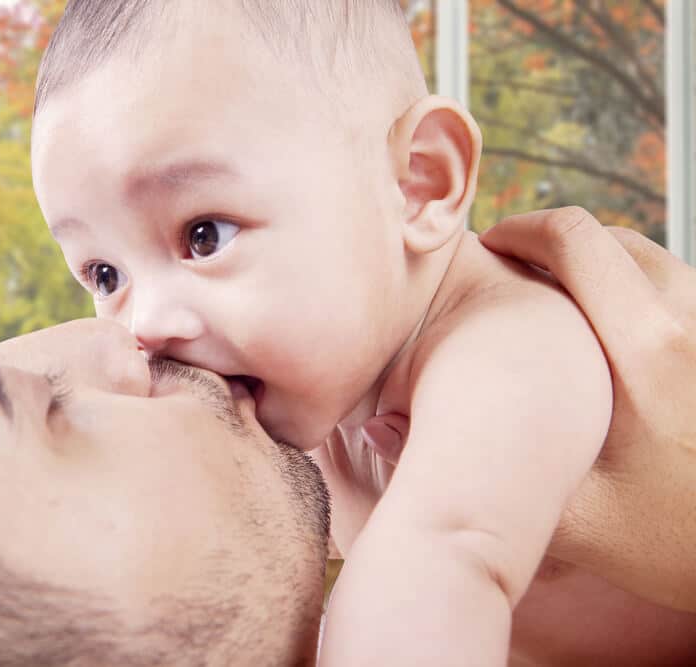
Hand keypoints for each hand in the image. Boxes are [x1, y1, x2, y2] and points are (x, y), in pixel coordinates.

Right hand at [480, 206, 695, 611]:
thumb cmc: (685, 543)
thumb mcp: (579, 524)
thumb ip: (487, 472)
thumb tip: (387, 432)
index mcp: (647, 348)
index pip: (576, 239)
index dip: (522, 229)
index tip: (487, 248)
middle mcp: (693, 321)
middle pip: (615, 237)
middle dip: (556, 243)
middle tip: (513, 276)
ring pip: (654, 260)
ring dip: (600, 266)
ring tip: (558, 304)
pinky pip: (682, 291)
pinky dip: (639, 291)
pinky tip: (614, 340)